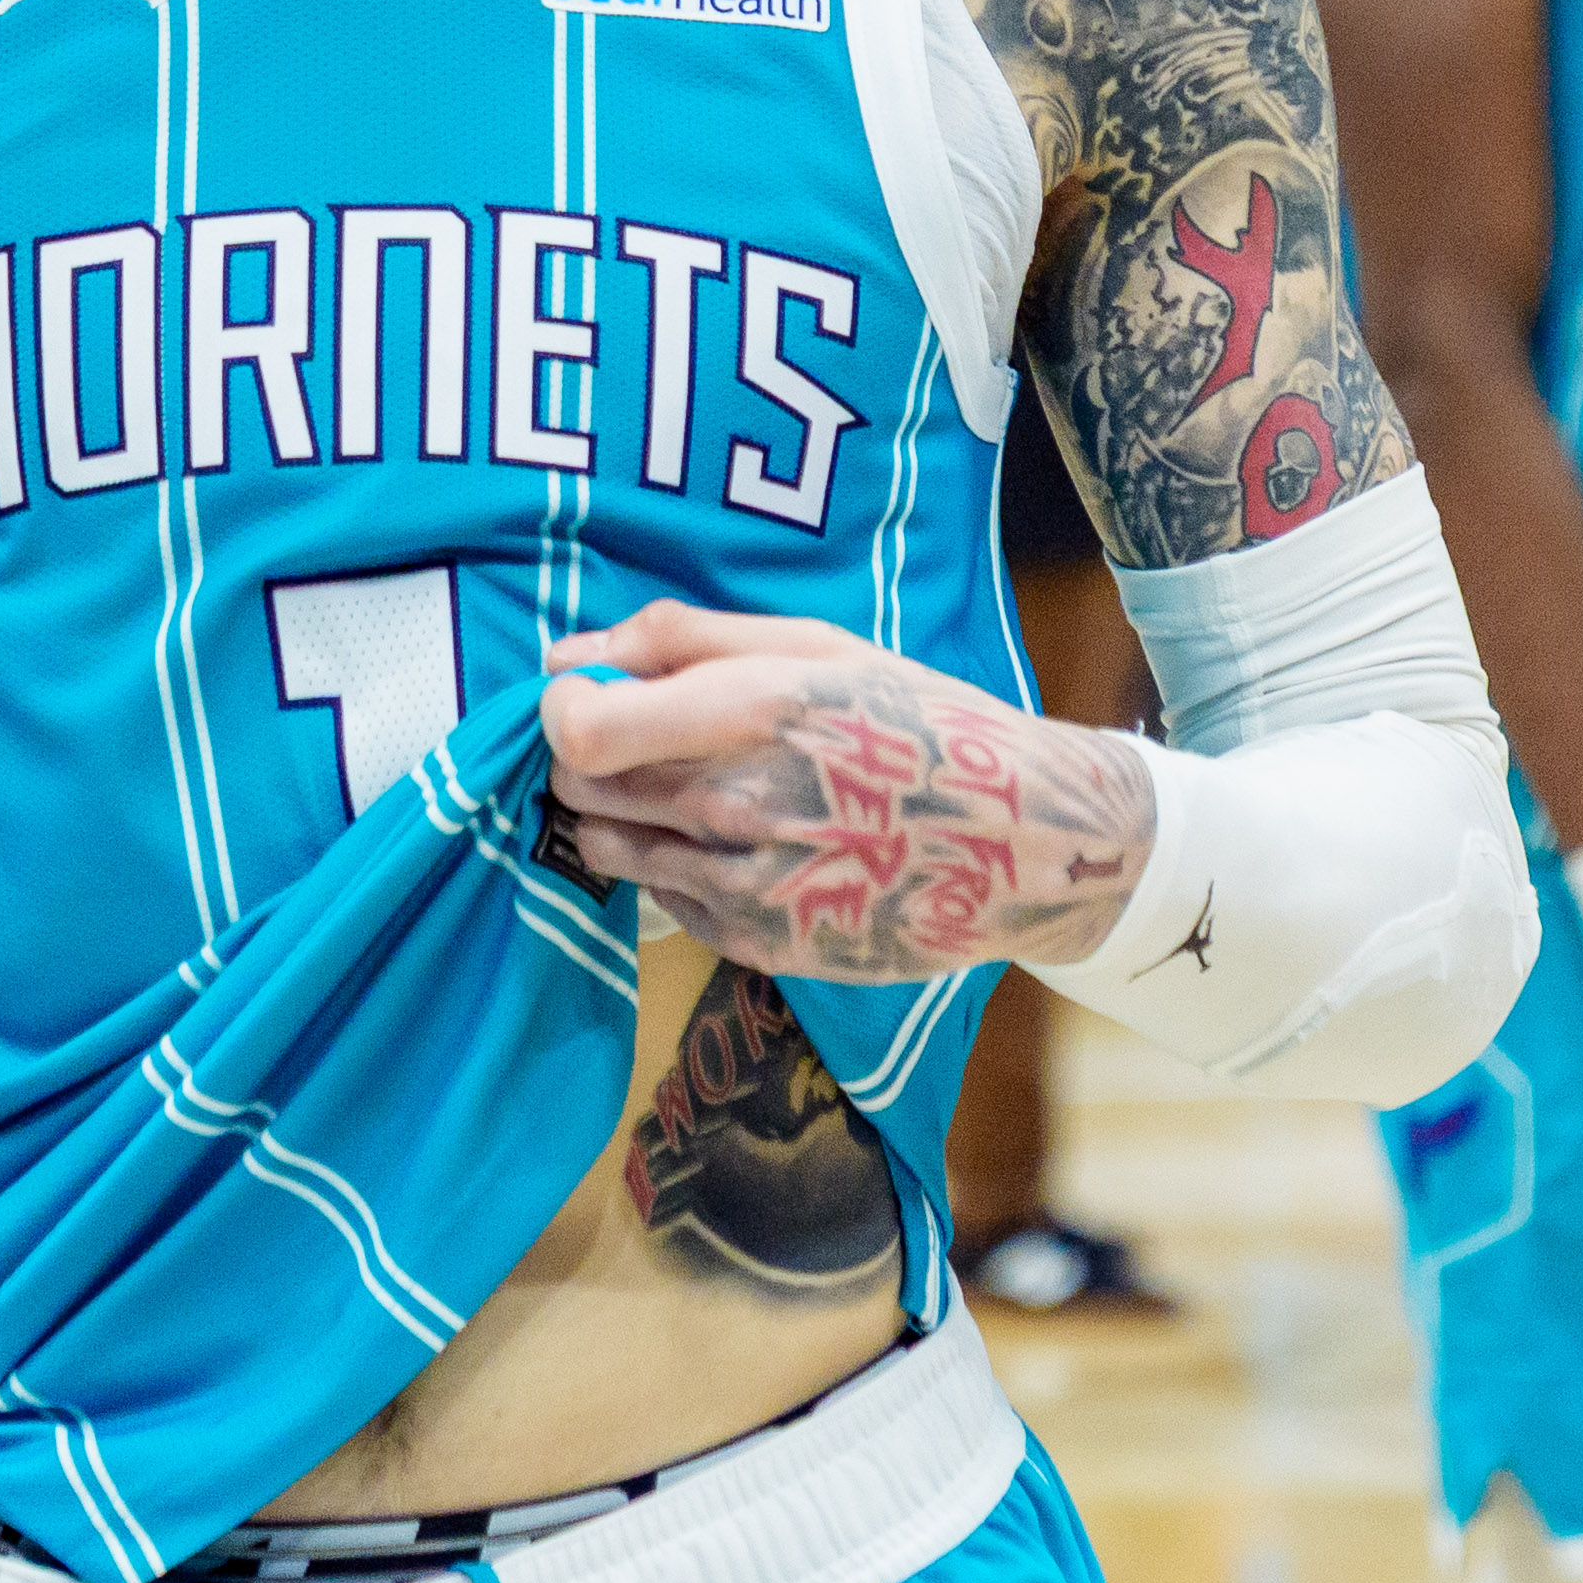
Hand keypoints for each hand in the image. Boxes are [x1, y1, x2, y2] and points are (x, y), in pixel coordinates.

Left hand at [537, 601, 1154, 979]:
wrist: (1023, 840)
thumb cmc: (918, 722)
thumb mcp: (818, 645)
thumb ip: (682, 638)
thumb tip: (570, 653)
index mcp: (755, 711)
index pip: (580, 732)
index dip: (559, 709)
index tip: (583, 694)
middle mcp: (741, 806)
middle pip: (579, 788)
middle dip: (585, 756)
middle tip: (638, 738)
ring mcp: (747, 887)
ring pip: (607, 847)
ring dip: (619, 813)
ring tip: (684, 788)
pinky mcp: (759, 944)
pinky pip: (663, 898)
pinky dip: (672, 864)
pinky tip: (735, 840)